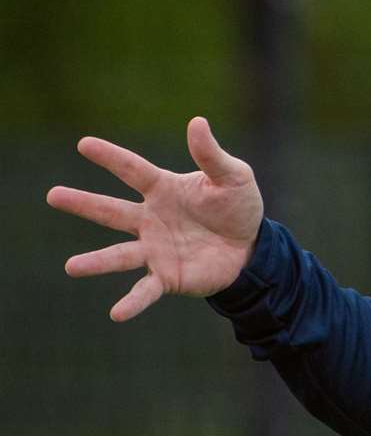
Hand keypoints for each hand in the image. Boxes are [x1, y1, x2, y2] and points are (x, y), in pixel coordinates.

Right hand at [47, 116, 263, 320]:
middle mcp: (151, 219)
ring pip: (120, 254)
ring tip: (71, 267)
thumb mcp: (233, 177)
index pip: (133, 170)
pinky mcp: (168, 276)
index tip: (84, 144)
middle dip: (83, 203)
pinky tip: (117, 313)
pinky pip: (146, 290)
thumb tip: (196, 122)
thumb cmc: (238, 207)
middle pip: (112, 211)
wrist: (252, 248)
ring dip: (97, 262)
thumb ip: (212, 155)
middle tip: (52, 195)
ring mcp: (155, 249)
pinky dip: (132, 302)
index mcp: (164, 190)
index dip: (111, 157)